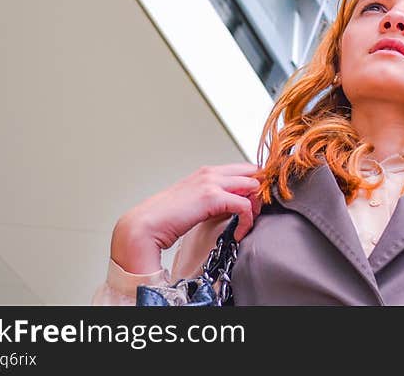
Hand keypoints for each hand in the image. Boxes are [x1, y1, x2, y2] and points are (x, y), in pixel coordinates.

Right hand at [111, 162, 263, 272]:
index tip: (251, 205)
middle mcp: (211, 172)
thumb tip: (231, 207)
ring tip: (246, 224)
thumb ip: (212, 200)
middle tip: (252, 214)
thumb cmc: (165, 218)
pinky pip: (244, 205)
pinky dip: (247, 220)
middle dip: (258, 193)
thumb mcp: (194, 203)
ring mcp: (212, 182)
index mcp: (206, 172)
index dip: (252, 186)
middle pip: (253, 172)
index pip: (243, 169)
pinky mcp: (213, 197)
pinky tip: (238, 233)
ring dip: (255, 206)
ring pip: (253, 185)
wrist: (145, 225)